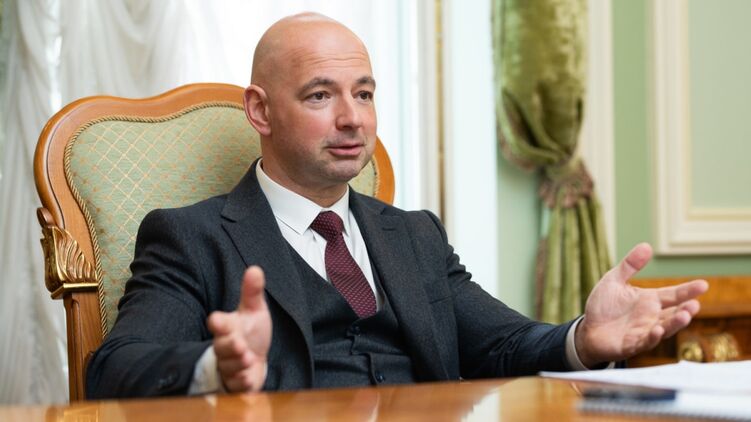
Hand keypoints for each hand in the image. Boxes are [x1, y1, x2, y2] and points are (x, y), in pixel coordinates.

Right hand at [207, 266, 271, 391]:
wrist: (256, 359)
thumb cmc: (251, 332)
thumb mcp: (254, 311)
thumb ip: (252, 292)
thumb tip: (255, 268)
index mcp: (228, 327)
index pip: (218, 324)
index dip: (218, 323)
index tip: (217, 320)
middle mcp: (225, 347)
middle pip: (221, 347)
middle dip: (230, 346)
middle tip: (240, 344)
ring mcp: (229, 366)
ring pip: (228, 366)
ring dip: (237, 364)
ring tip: (248, 359)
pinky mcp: (236, 383)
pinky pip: (235, 385)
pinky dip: (242, 382)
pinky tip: (248, 378)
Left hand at [575, 243, 707, 366]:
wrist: (587, 329)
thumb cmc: (603, 306)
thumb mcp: (613, 281)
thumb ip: (629, 265)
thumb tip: (646, 245)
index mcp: (650, 300)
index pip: (673, 295)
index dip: (688, 290)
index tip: (703, 285)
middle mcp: (651, 317)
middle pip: (674, 314)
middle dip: (685, 310)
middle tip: (695, 304)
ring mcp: (644, 332)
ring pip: (664, 329)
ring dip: (674, 324)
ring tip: (685, 316)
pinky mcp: (632, 345)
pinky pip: (645, 342)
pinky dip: (652, 337)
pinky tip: (656, 330)